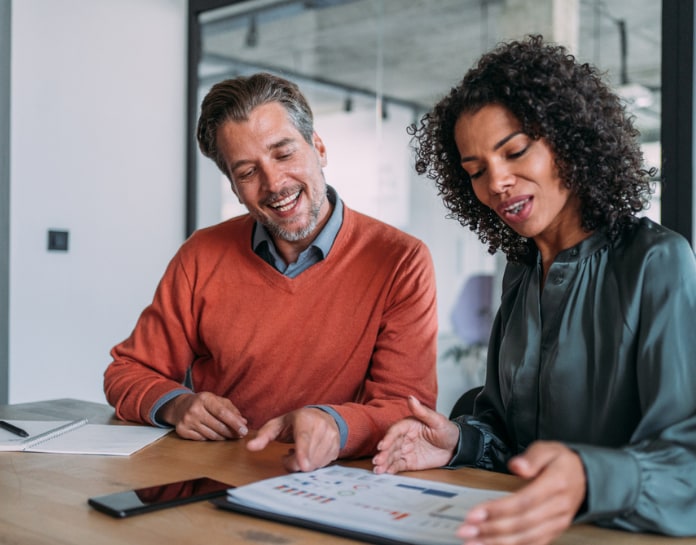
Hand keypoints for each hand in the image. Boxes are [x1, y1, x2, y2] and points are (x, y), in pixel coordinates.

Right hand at [156, 392, 247, 440]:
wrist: (180, 406)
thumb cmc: (203, 403)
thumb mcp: (217, 400)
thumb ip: (231, 410)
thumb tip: (243, 422)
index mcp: (205, 398)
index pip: (222, 412)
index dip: (234, 423)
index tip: (244, 430)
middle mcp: (194, 409)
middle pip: (218, 426)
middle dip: (231, 432)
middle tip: (240, 435)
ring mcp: (187, 421)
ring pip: (211, 435)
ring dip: (223, 437)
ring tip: (229, 436)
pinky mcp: (182, 431)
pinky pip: (202, 439)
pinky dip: (211, 439)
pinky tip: (215, 435)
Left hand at [246, 407, 339, 471]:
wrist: (324, 416)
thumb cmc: (297, 422)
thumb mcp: (278, 424)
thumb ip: (264, 436)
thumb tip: (250, 447)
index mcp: (305, 419)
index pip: (304, 438)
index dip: (302, 453)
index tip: (303, 466)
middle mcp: (321, 427)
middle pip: (307, 457)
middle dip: (294, 463)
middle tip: (288, 455)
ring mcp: (332, 437)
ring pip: (316, 463)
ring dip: (304, 465)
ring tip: (300, 453)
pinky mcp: (336, 448)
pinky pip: (323, 465)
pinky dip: (314, 464)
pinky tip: (310, 455)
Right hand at [372, 396, 459, 473]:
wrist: (456, 447)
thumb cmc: (447, 430)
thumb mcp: (437, 420)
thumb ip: (422, 411)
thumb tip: (410, 397)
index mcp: (409, 425)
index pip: (395, 431)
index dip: (388, 438)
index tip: (382, 446)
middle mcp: (404, 437)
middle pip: (391, 445)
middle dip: (383, 453)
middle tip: (377, 461)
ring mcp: (406, 450)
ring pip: (392, 456)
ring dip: (384, 462)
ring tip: (378, 470)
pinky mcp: (410, 461)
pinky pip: (399, 465)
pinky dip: (391, 469)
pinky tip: (385, 472)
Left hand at [456, 441, 585, 544]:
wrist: (586, 477)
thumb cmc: (562, 462)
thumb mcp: (548, 449)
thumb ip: (532, 457)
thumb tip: (516, 465)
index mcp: (556, 485)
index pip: (523, 502)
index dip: (497, 510)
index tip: (473, 514)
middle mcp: (558, 509)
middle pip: (521, 524)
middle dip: (490, 529)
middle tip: (465, 531)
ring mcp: (557, 524)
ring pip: (526, 539)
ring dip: (496, 543)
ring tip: (472, 542)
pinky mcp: (554, 533)